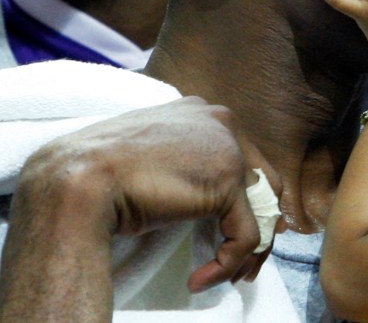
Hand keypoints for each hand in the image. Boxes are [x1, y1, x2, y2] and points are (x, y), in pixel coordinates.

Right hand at [6, 97, 280, 294]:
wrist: (79, 179)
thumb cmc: (101, 170)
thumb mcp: (151, 154)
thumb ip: (181, 161)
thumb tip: (198, 192)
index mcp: (202, 112)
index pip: (243, 155)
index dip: (246, 196)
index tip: (232, 228)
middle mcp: (222, 123)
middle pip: (264, 179)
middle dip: (262, 222)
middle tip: (245, 259)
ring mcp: (229, 150)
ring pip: (263, 208)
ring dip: (250, 250)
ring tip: (231, 275)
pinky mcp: (227, 184)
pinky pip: (245, 236)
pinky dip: (228, 264)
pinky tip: (199, 280)